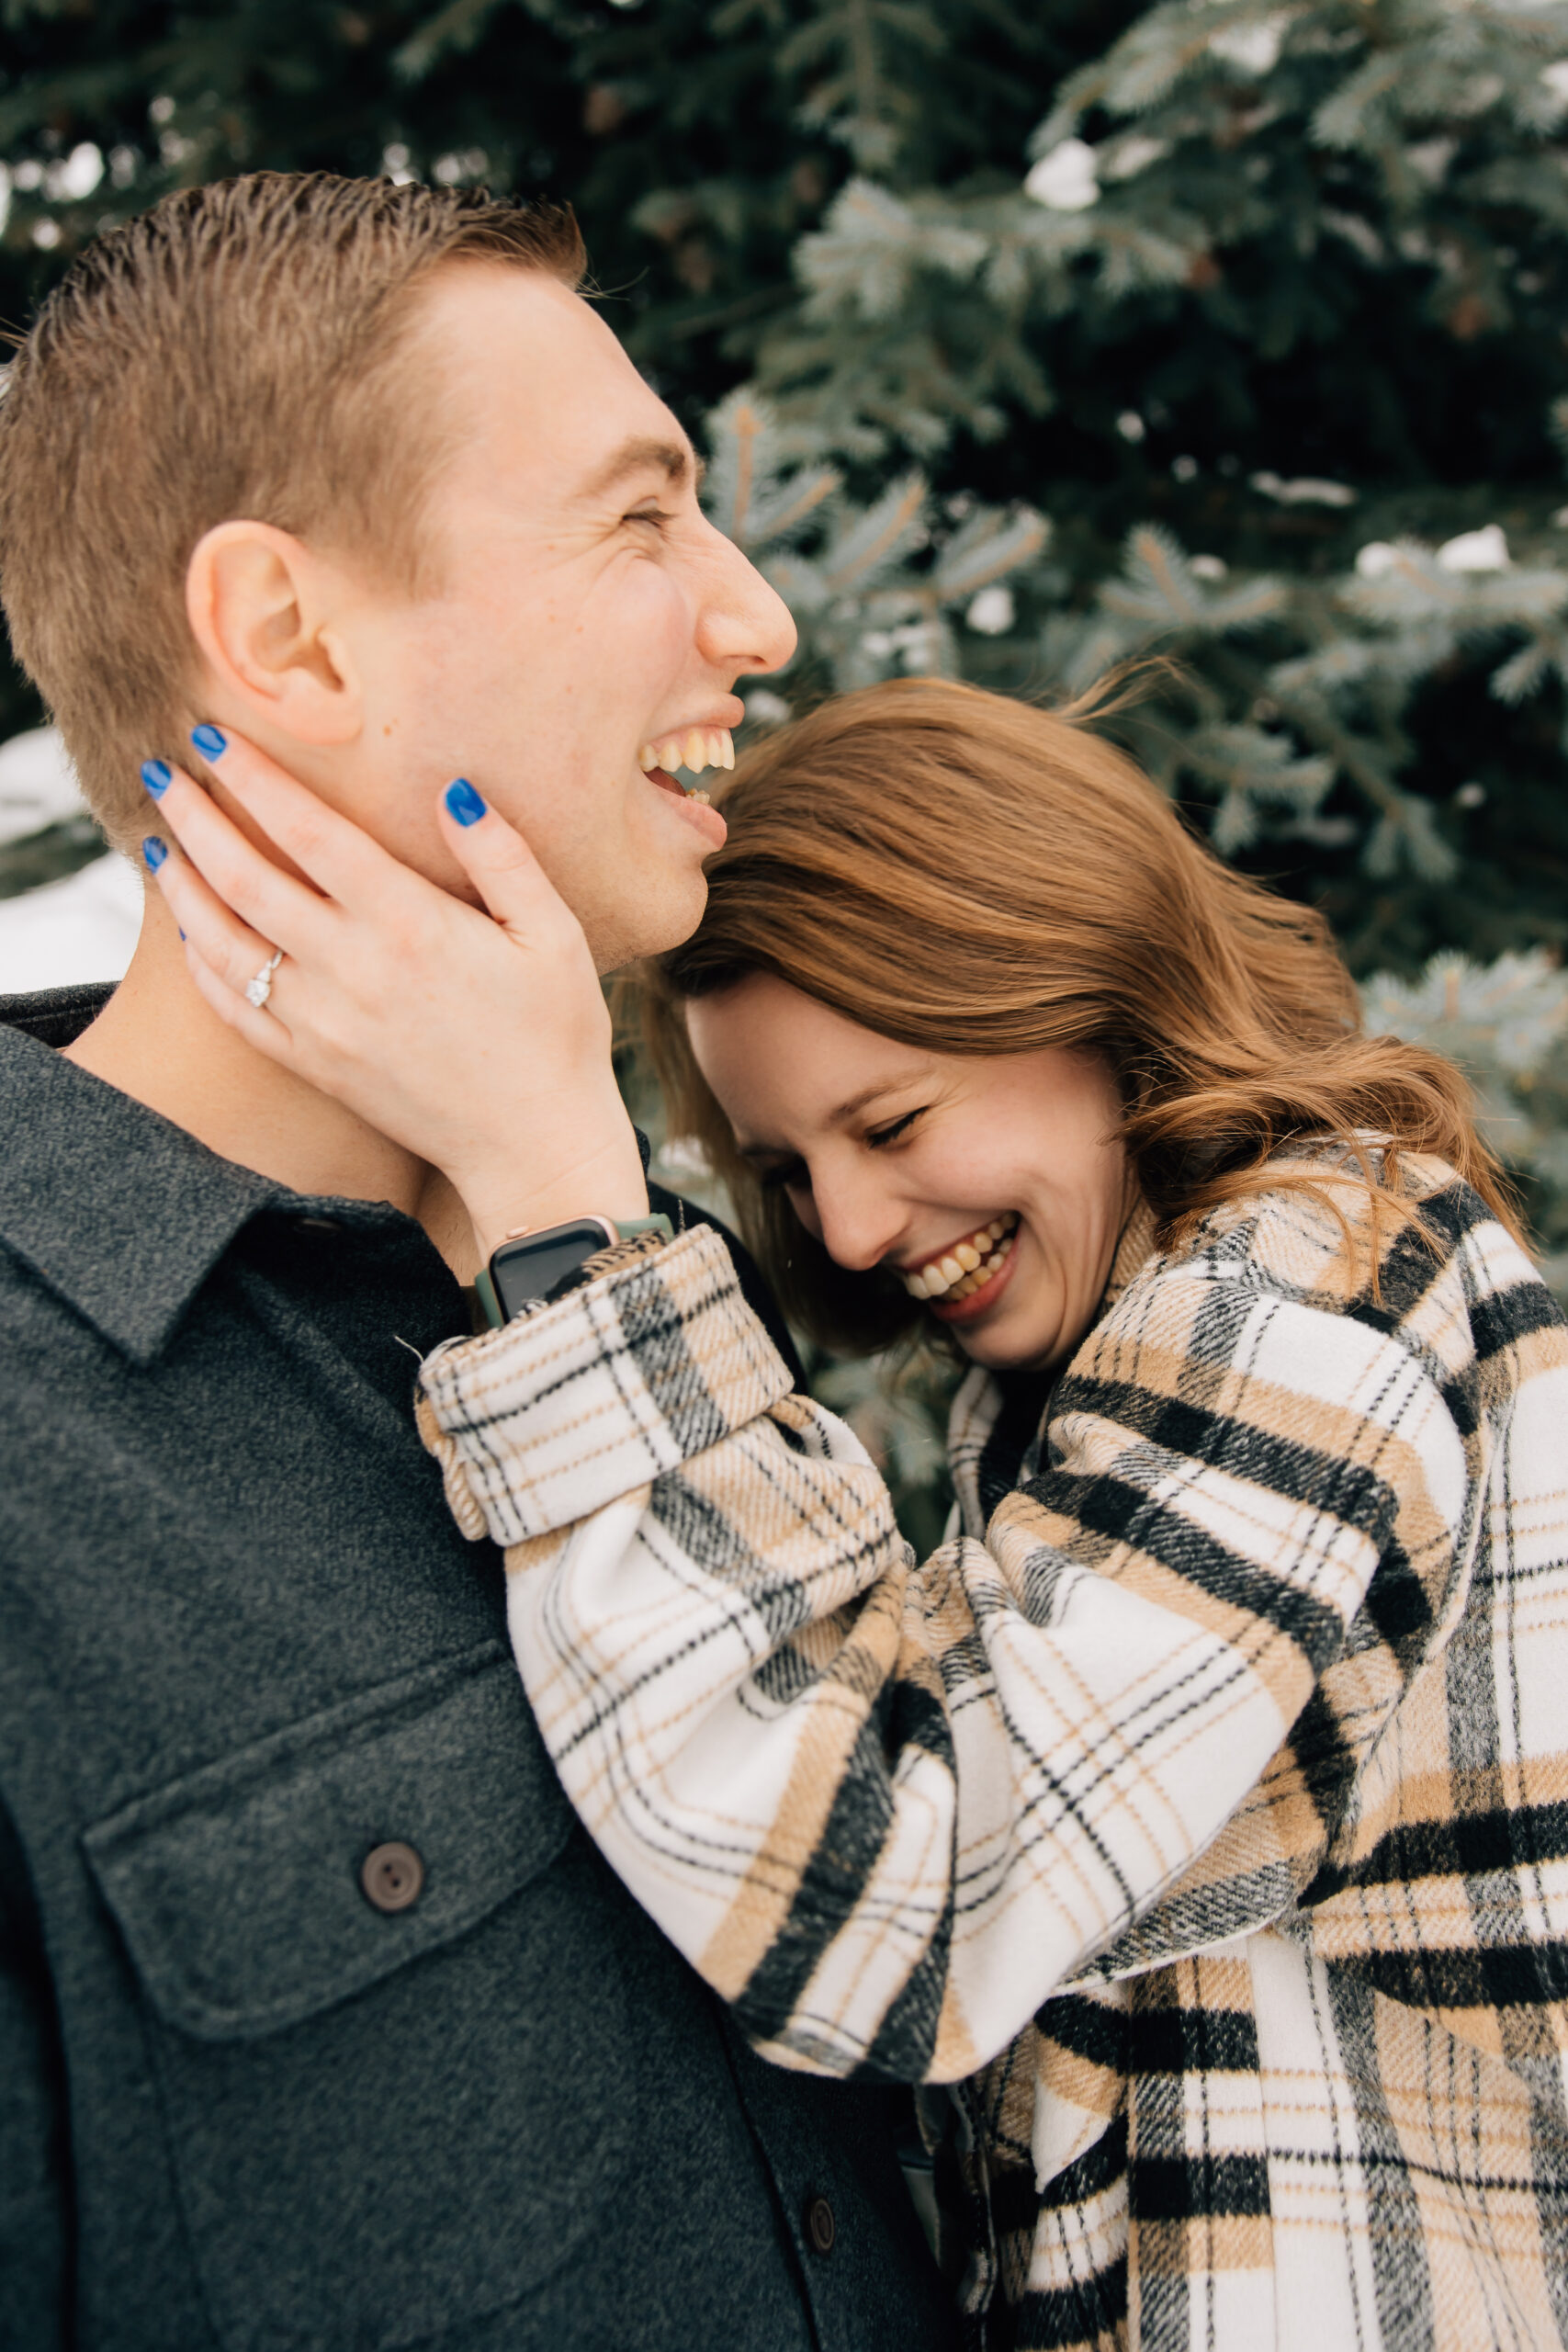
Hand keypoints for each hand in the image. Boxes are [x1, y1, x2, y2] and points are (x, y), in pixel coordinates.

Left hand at [140, 729, 647, 1256]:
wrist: (534, 1148)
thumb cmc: (556, 1035)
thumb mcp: (555, 934)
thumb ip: (502, 857)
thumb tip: (454, 791)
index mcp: (410, 924)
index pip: (309, 832)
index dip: (253, 778)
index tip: (212, 734)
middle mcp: (352, 970)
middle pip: (244, 878)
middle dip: (192, 816)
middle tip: (159, 769)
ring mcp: (323, 1023)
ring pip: (223, 944)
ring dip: (180, 885)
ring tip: (157, 841)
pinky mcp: (314, 1065)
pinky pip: (235, 1011)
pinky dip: (201, 965)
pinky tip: (190, 930)